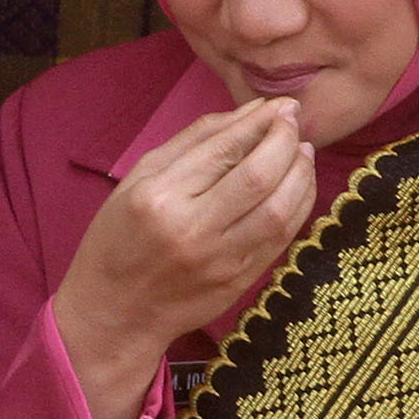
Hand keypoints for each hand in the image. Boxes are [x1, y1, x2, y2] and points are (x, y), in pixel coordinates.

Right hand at [50, 100, 312, 418]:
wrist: (115, 312)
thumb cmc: (120, 238)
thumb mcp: (139, 179)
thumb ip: (195, 141)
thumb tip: (252, 111)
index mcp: (159, 197)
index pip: (224, 148)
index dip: (261, 122)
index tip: (281, 106)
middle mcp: (191, 229)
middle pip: (259, 176)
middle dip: (286, 141)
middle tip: (293, 124)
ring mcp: (219, 260)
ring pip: (280, 209)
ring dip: (302, 173)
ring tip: (302, 152)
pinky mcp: (238, 282)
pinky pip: (283, 238)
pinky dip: (300, 206)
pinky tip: (298, 186)